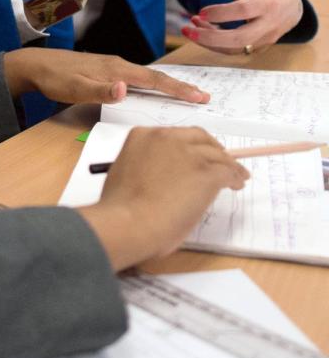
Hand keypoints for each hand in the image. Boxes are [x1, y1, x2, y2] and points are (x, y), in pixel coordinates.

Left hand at [2, 49, 209, 104]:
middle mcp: (118, 64)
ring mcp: (112, 66)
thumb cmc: (54, 79)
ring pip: (147, 75)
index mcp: (115, 69)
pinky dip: (152, 83)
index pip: (153, 79)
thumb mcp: (74, 89)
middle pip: (155, 76)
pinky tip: (153, 89)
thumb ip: (100, 90)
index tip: (199, 96)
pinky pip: (136, 77)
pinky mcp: (106, 70)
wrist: (35, 65)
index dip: (177, 89)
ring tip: (186, 94)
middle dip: (180, 86)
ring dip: (167, 85)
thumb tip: (125, 89)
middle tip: (203, 96)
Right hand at [79, 126, 249, 270]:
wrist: (129, 222)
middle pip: (199, 137)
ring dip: (227, 164)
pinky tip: (237, 183)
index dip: (188, 147)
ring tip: (235, 175)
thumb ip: (145, 168)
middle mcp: (166, 138)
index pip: (174, 136)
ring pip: (216, 154)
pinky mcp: (206, 172)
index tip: (194, 157)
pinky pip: (228, 171)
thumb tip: (163, 179)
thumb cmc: (121, 208)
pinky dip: (235, 176)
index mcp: (143, 137)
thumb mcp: (127, 174)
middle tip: (218, 162)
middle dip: (211, 148)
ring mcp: (188, 153)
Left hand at [181, 0, 302, 53]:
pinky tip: (201, 33)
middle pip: (240, 38)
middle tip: (188, 29)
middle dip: (211, 37)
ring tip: (189, 28)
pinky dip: (214, 45)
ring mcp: (264, 39)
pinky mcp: (258, 48)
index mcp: (265, 2)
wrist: (289, 5)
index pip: (244, 10)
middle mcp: (267, 23)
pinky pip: (234, 51)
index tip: (200, 12)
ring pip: (234, 48)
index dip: (221, 13)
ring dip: (208, 41)